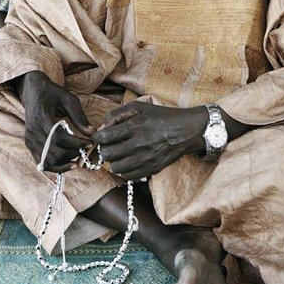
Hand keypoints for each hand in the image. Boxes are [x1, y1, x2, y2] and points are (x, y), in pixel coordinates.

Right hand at [17, 71, 93, 171]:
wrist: (33, 92)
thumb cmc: (52, 93)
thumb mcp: (68, 99)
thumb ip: (79, 116)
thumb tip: (91, 133)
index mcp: (42, 117)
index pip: (59, 138)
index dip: (76, 144)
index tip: (90, 143)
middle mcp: (33, 131)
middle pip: (54, 152)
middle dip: (73, 154)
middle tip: (85, 150)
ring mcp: (29, 139)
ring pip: (47, 161)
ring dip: (65, 163)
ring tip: (78, 158)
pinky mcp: (29, 145)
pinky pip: (41, 162)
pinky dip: (55, 166)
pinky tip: (68, 163)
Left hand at [92, 102, 206, 179]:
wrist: (185, 131)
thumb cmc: (160, 116)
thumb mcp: (139, 106)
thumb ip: (117, 114)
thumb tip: (102, 128)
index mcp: (134, 126)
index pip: (104, 138)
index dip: (97, 138)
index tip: (99, 137)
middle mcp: (139, 144)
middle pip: (107, 154)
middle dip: (105, 149)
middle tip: (110, 145)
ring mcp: (145, 159)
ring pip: (115, 168)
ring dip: (114, 161)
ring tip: (120, 153)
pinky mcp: (151, 169)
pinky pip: (128, 176)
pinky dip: (125, 170)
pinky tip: (129, 161)